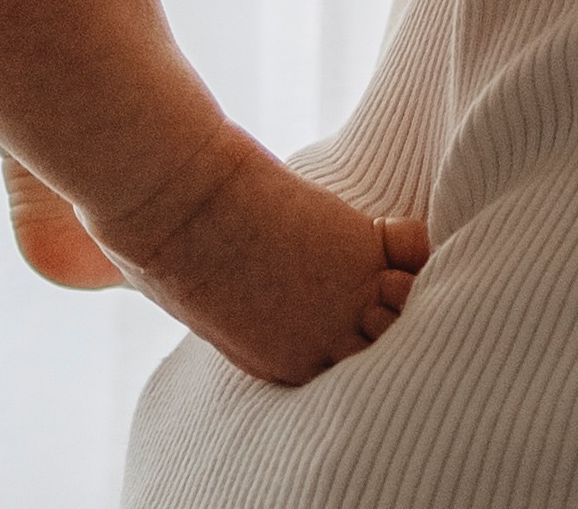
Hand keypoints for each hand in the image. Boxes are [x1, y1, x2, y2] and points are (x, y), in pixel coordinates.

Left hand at [79, 119, 427, 382]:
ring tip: (398, 263)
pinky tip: (397, 233)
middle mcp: (318, 345)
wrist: (168, 199)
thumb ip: (232, 306)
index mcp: (277, 364)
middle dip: (392, 328)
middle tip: (393, 294)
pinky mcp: (354, 249)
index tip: (358, 322)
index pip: (341, 378)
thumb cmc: (162, 244)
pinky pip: (411, 256)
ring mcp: (342, 299)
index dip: (355, 348)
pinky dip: (416, 246)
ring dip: (408, 288)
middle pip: (384, 354)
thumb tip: (205, 283)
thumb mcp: (203, 298)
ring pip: (407, 309)